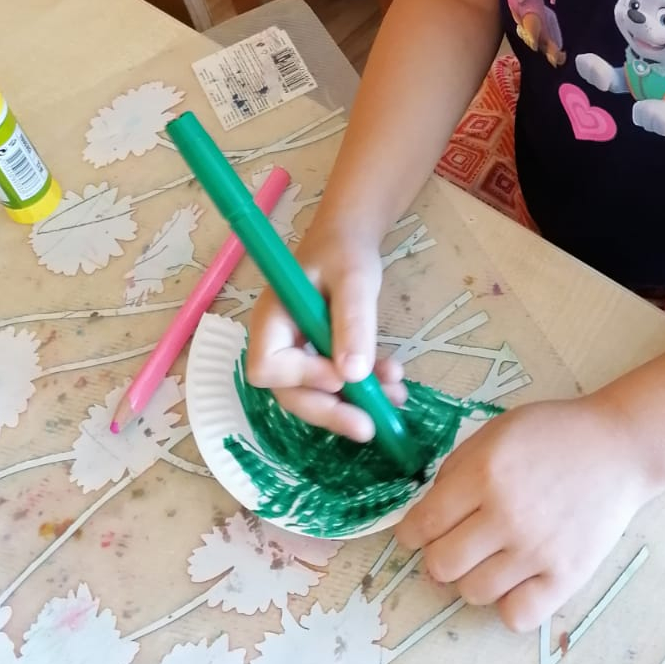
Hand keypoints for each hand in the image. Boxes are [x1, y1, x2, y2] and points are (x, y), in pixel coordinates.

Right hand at [245, 212, 405, 441]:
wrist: (350, 236)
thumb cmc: (344, 249)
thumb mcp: (354, 279)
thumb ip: (352, 322)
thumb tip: (352, 374)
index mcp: (271, 319)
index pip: (269, 367)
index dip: (303, 379)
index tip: (343, 375)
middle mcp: (277, 341)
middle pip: (291, 392)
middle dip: (331, 410)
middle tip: (369, 427)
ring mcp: (297, 352)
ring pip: (318, 392)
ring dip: (355, 402)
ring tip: (396, 398)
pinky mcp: (318, 356)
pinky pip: (335, 381)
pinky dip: (363, 388)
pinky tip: (393, 384)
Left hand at [395, 396, 657, 631]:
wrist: (619, 447)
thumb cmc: (554, 434)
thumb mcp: (496, 433)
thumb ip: (457, 470)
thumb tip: (426, 514)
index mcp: (484, 474)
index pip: (422, 525)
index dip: (411, 533)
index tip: (417, 534)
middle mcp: (506, 515)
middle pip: (441, 566)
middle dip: (439, 556)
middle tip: (456, 543)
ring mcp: (537, 551)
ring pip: (473, 593)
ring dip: (473, 578)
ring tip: (492, 557)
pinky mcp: (567, 577)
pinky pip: (516, 616)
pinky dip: (509, 603)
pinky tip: (517, 578)